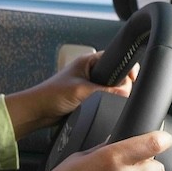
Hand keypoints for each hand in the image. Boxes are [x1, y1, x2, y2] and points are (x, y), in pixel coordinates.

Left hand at [2, 51, 139, 139]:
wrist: (37, 111)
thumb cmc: (51, 95)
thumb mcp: (82, 91)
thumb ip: (105, 91)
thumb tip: (125, 93)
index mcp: (88, 60)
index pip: (115, 58)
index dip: (127, 68)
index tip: (134, 78)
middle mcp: (90, 70)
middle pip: (117, 75)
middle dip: (121, 84)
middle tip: (120, 94)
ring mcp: (89, 84)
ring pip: (111, 88)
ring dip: (113, 95)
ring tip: (110, 100)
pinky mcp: (88, 97)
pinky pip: (104, 98)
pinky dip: (107, 102)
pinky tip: (105, 106)